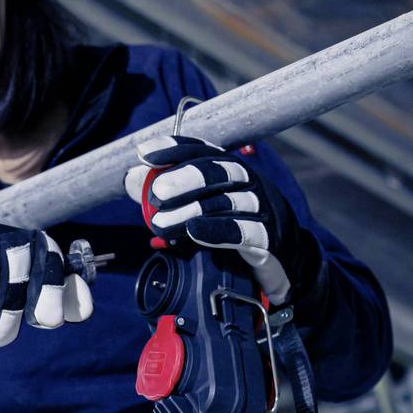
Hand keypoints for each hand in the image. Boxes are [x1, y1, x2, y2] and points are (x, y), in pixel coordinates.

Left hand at [125, 134, 312, 305]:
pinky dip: (219, 230)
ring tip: (160, 222)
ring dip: (191, 210)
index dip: (174, 149)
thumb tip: (132, 179)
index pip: (203, 151)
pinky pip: (246, 231)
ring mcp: (263, 209)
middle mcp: (249, 183)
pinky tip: (195, 232)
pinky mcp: (271, 238)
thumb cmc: (234, 229)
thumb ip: (166, 194)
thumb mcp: (198, 209)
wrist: (279, 264)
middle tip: (155, 192)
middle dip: (184, 177)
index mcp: (231, 171)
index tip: (144, 154)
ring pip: (228, 201)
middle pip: (219, 170)